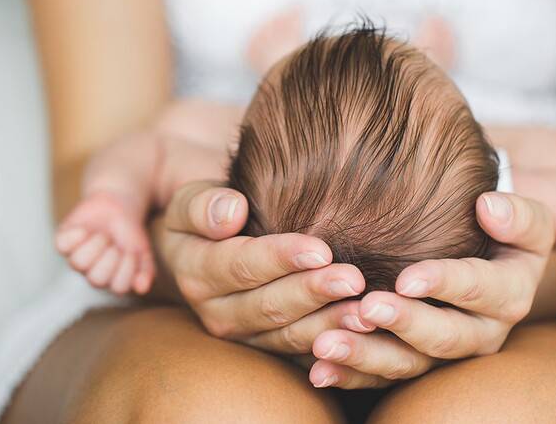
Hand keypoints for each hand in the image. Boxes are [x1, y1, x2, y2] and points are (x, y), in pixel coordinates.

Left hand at [55, 191, 154, 295]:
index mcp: (112, 279)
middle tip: (115, 245)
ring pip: (78, 263)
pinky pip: (62, 245)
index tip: (132, 252)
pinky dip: (76, 235)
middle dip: (110, 259)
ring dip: (95, 245)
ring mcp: (76, 258)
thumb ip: (146, 271)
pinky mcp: (63, 242)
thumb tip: (142, 289)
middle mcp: (91, 273)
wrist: (119, 206)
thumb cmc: (130, 234)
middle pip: (96, 280)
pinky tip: (85, 229)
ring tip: (103, 235)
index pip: (119, 287)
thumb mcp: (144, 252)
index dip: (127, 269)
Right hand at [155, 181, 370, 350]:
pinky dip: (336, 348)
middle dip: (313, 293)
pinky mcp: (271, 348)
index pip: (242, 266)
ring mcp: (246, 336)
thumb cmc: (208, 213)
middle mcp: (218, 313)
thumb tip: (230, 212)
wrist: (209, 245)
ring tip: (366, 313)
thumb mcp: (189, 201)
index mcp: (197, 274)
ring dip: (330, 326)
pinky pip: (304, 354)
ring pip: (289, 336)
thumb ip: (203, 205)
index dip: (281, 259)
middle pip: (270, 306)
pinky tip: (365, 335)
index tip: (321, 250)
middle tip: (354, 280)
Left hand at [306, 192, 553, 388]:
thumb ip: (517, 214)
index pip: (479, 290)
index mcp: (510, 295)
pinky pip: (383, 378)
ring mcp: (447, 355)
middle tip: (367, 307)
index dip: (444, 284)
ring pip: (410, 365)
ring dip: (366, 356)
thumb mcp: (526, 221)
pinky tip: (319, 368)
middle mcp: (483, 333)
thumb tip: (489, 206)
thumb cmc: (503, 231)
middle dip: (404, 324)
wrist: (492, 259)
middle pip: (444, 337)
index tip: (406, 278)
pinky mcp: (417, 364)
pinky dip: (350, 375)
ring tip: (327, 344)